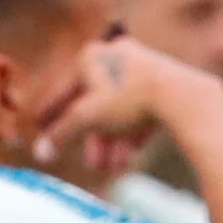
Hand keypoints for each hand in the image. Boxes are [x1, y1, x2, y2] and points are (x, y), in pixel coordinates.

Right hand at [26, 37, 204, 174]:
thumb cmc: (129, 100)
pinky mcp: (166, 84)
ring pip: (122, 111)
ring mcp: (144, 67)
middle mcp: (118, 54)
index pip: (67, 90)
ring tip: (114, 167)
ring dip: (115, 142)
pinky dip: (135, 132)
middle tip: (93, 164)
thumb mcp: (87, 118)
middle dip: (95, 139)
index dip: (53, 112)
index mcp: (93, 55)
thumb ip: (62, 134)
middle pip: (98, 104)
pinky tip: (131, 155)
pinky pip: (143, 110)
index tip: (42, 123)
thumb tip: (40, 152)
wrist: (182, 97)